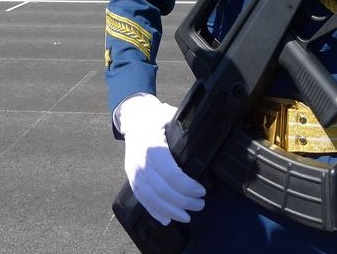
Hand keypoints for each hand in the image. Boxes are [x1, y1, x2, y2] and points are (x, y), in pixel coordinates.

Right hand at [119, 94, 205, 225]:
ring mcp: (133, 171)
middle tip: (200, 205)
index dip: (187, 186)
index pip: (170, 173)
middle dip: (182, 201)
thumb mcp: (170, 116)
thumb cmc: (156, 117)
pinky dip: (154, 211)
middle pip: (161, 190)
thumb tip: (206, 134)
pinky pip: (141, 199)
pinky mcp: (131, 178)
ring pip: (150, 198)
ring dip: (170, 211)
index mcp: (152, 146)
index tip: (201, 191)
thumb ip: (184, 128)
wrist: (133, 116)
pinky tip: (166, 219)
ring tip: (186, 216)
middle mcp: (140, 161)